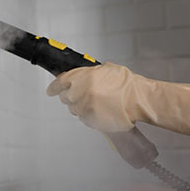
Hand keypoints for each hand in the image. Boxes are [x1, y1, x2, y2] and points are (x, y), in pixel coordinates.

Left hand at [46, 62, 189, 136]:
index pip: (58, 84)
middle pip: (65, 97)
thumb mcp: (104, 70)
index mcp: (80, 78)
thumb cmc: (125, 84)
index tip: (51, 90)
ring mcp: (84, 108)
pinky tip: (100, 110)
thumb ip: (87, 74)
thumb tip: (78, 77)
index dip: (54, 88)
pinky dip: (89, 115)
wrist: (137, 100)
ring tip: (97, 102)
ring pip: (74, 109)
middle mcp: (79, 94)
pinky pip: (83, 118)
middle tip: (83, 94)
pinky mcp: (90, 120)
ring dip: (81, 106)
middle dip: (71, 96)